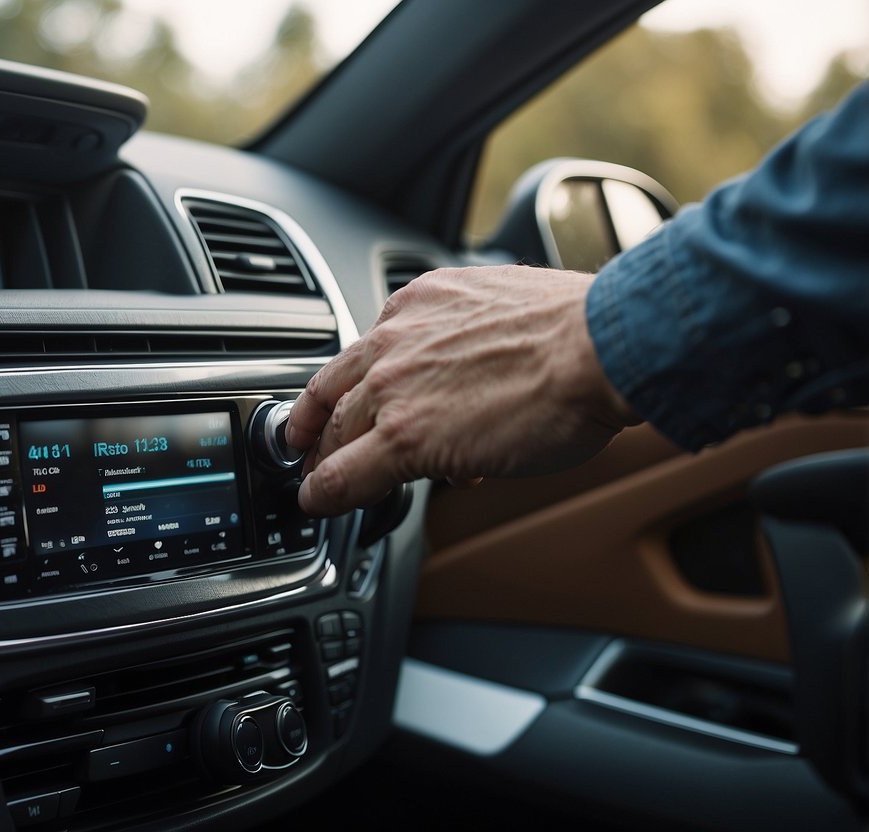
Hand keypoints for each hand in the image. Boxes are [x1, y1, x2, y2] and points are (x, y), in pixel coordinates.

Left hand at [285, 265, 639, 515]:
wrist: (599, 347)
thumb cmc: (579, 331)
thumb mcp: (506, 313)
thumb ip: (473, 346)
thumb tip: (475, 385)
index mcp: (418, 303)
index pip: (361, 352)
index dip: (343, 388)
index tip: (337, 405)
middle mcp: (395, 339)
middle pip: (335, 393)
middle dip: (322, 428)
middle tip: (315, 453)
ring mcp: (394, 387)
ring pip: (334, 433)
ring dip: (322, 464)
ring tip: (319, 484)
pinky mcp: (404, 436)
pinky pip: (343, 473)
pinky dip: (324, 494)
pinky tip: (319, 504)